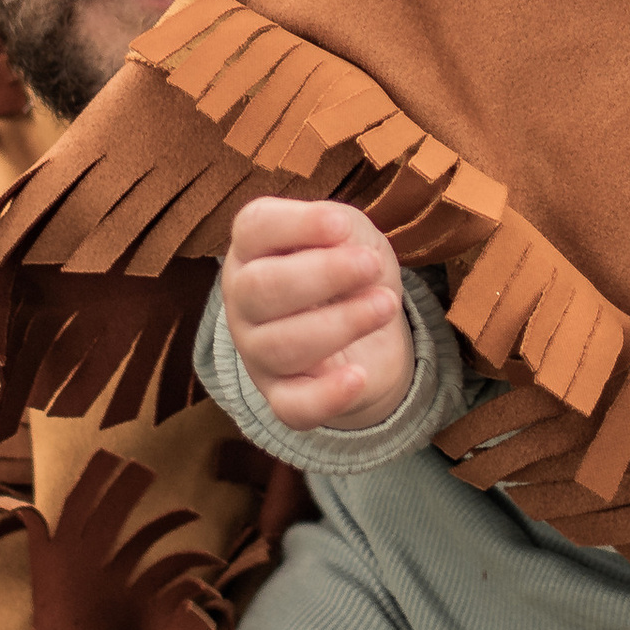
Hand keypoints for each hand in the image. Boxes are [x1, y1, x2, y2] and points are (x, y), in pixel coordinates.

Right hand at [222, 197, 410, 431]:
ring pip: (280, 346)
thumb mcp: (351, 234)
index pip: (254, 227)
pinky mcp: (280, 396)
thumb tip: (339, 237)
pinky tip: (359, 375)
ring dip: (340, 324)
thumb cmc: (350, 269)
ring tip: (386, 305)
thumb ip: (341, 231)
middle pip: (261, 288)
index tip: (342, 225)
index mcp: (254, 248)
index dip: (296, 224)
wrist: (372, 330)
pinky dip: (326, 396)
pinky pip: (292, 405)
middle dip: (323, 274)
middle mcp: (243, 299)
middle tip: (372, 265)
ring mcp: (256, 352)